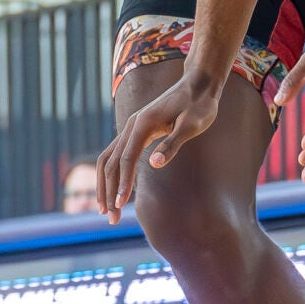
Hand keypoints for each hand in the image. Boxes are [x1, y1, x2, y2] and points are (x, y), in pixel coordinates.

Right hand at [99, 69, 228, 221]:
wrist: (199, 84)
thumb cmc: (199, 105)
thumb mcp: (192, 124)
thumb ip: (173, 143)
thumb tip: (153, 164)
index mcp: (142, 123)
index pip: (126, 158)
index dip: (122, 183)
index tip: (120, 205)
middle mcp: (132, 125)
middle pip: (110, 161)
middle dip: (108, 191)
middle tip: (110, 218)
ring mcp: (132, 127)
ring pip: (108, 158)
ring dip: (105, 184)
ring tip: (105, 210)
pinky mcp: (137, 131)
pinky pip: (116, 154)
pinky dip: (111, 173)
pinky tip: (116, 190)